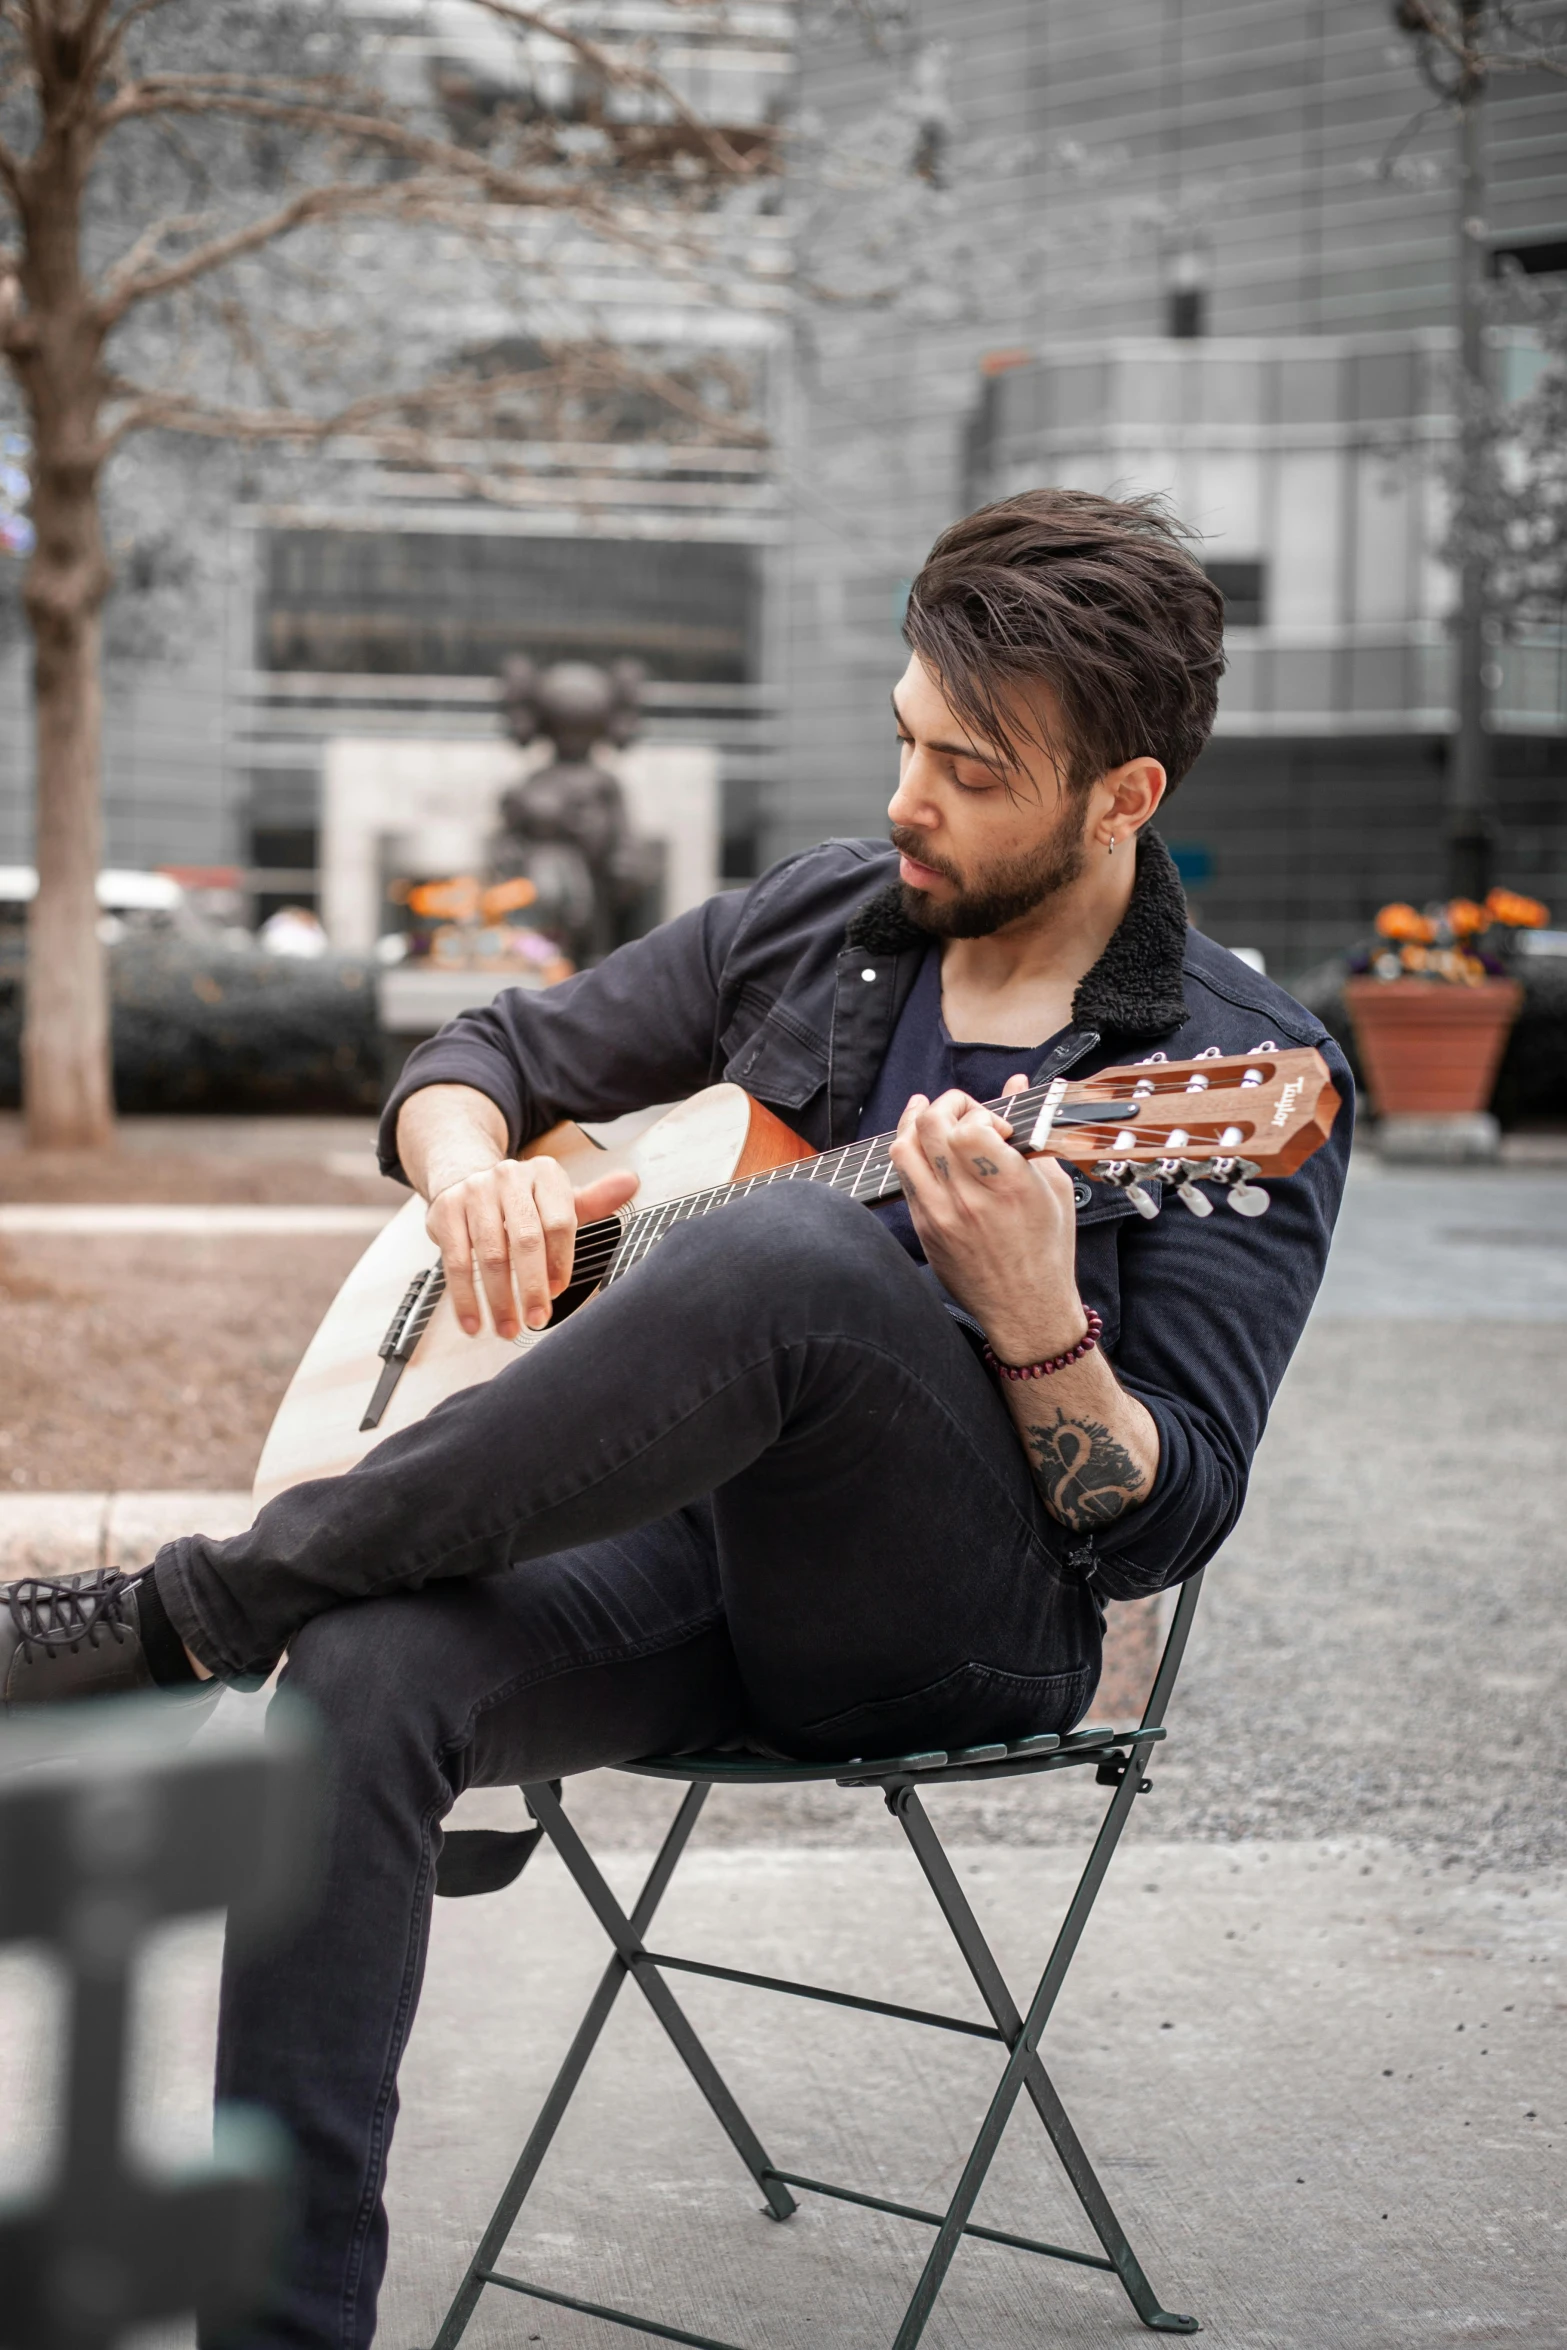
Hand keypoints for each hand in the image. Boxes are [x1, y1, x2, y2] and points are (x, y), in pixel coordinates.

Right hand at [427, 1159, 639, 1339]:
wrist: (469, 1180)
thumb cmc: (524, 1200)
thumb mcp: (559, 1198)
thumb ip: (594, 1200)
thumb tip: (630, 1183)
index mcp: (544, 1174)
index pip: (558, 1220)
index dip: (560, 1260)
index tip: (557, 1292)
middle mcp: (509, 1178)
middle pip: (525, 1239)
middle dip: (531, 1286)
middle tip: (537, 1320)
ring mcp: (474, 1193)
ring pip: (490, 1254)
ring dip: (498, 1299)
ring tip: (508, 1328)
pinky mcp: (445, 1212)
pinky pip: (455, 1262)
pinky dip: (464, 1298)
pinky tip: (474, 1322)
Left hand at [888, 1084, 1085, 1364]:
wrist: (1025, 1308)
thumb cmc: (1047, 1248)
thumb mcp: (1053, 1187)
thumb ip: (1030, 1132)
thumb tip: (1016, 1085)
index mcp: (1008, 1186)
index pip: (969, 1127)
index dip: (980, 1114)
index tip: (995, 1126)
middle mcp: (968, 1198)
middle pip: (930, 1126)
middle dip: (946, 1105)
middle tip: (963, 1110)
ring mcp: (939, 1214)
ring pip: (903, 1148)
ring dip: (916, 1123)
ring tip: (931, 1115)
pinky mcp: (924, 1228)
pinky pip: (903, 1177)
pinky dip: (912, 1155)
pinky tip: (926, 1149)